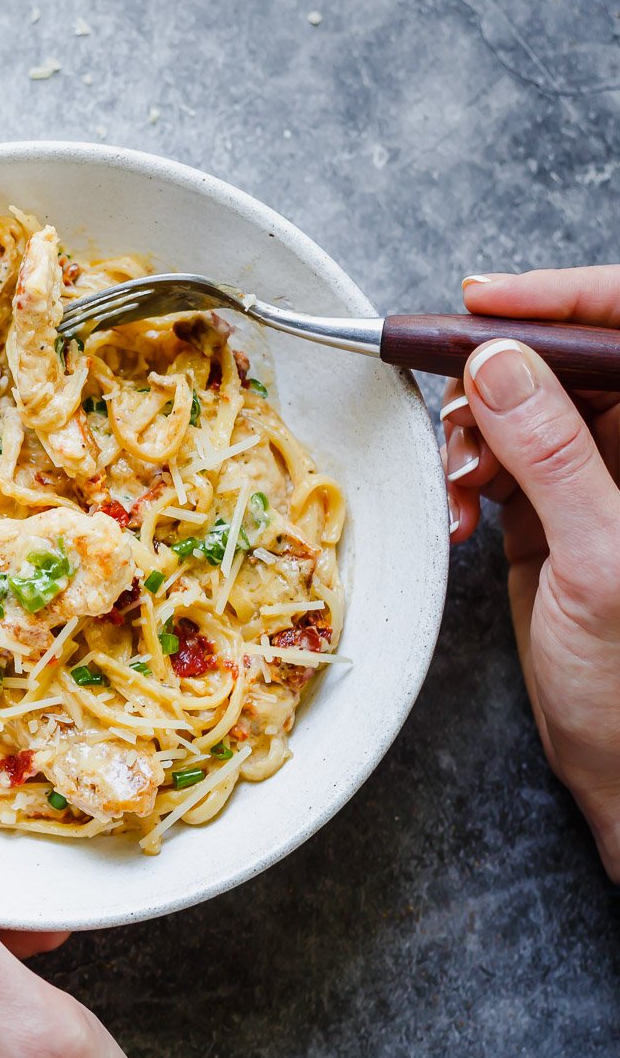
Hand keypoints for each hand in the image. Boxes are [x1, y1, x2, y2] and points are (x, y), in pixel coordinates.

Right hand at [442, 267, 619, 878]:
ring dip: (472, 436)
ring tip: (459, 485)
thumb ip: (554, 454)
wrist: (619, 757)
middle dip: (495, 382)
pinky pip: (497, 458)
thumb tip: (496, 365)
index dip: (561, 300)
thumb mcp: (599, 558)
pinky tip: (459, 511)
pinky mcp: (550, 506)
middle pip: (561, 363)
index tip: (482, 301)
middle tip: (454, 420)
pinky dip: (466, 475)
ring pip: (519, 407)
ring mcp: (594, 475)